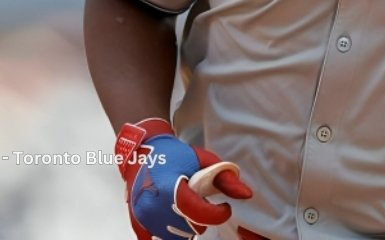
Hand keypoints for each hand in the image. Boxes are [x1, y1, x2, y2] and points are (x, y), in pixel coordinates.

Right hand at [117, 119, 253, 239]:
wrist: (142, 152)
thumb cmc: (174, 155)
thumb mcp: (204, 160)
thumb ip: (225, 178)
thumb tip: (246, 194)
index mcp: (170, 189)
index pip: (199, 214)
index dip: (218, 214)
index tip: (224, 208)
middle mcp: (153, 207)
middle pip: (190, 228)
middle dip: (201, 218)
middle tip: (200, 201)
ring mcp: (143, 218)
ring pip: (176, 237)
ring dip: (186, 227)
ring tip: (186, 207)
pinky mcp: (138, 224)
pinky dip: (170, 233)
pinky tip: (175, 219)